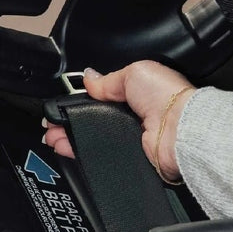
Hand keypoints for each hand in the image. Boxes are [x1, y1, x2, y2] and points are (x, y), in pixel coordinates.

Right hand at [44, 61, 196, 182]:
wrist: (181, 129)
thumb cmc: (167, 97)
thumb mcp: (134, 72)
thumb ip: (108, 79)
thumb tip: (89, 77)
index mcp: (136, 95)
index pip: (100, 99)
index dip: (79, 103)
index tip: (61, 107)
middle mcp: (132, 119)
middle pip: (92, 121)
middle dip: (68, 123)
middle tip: (51, 124)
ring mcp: (129, 140)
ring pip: (92, 140)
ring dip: (69, 138)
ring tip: (52, 136)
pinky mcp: (128, 159)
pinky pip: (99, 156)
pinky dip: (81, 153)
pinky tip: (66, 148)